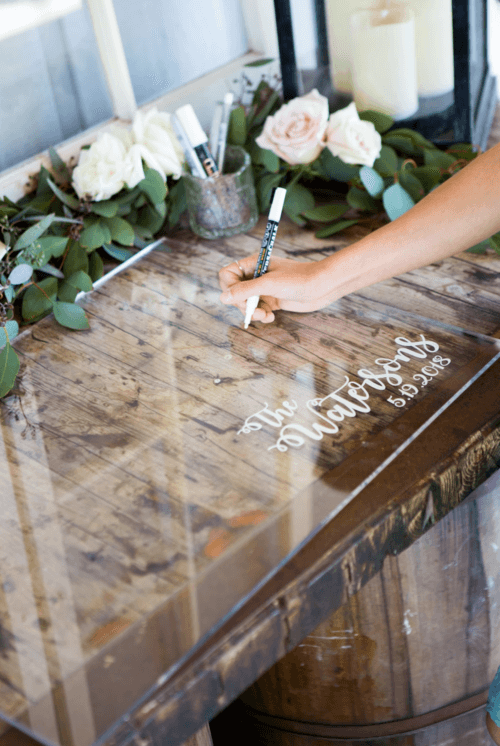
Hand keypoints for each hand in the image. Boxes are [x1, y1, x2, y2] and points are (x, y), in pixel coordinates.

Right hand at [219, 254, 336, 323]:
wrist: (323, 286)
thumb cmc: (299, 279)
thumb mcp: (269, 284)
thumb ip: (245, 290)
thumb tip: (223, 298)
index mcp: (253, 264)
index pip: (228, 274)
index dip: (229, 287)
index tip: (239, 297)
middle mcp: (256, 276)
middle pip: (234, 292)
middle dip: (243, 304)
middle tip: (255, 310)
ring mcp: (264, 289)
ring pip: (246, 304)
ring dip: (253, 313)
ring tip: (266, 315)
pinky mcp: (272, 300)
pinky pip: (258, 310)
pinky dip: (262, 316)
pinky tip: (272, 317)